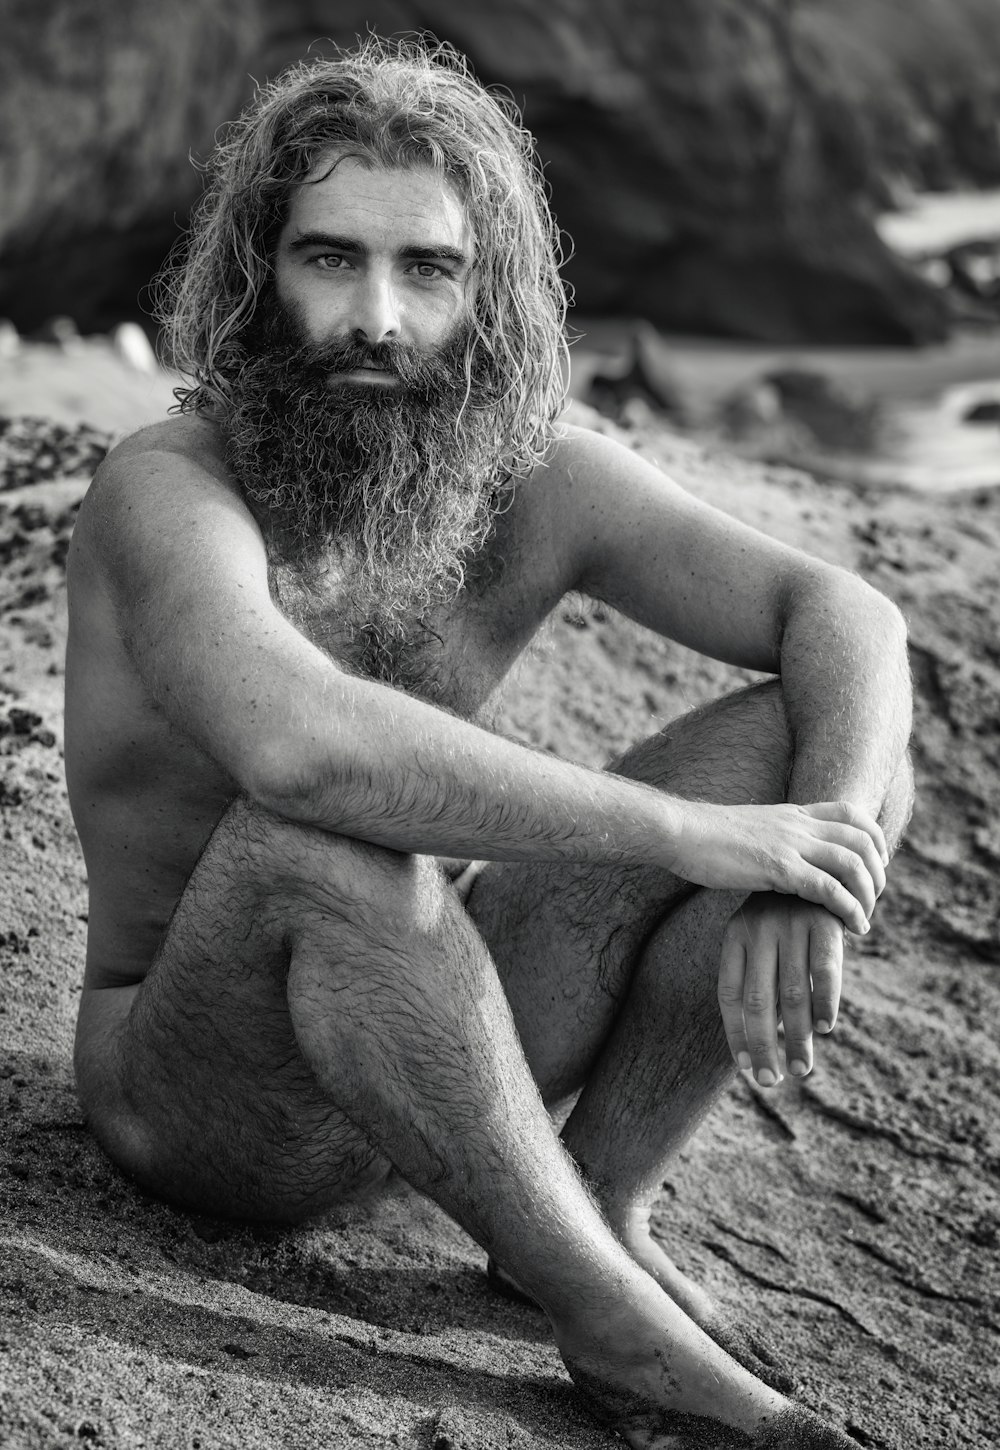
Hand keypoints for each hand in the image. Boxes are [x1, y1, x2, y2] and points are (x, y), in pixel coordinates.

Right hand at [671, 799, 886, 935]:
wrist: (679, 832)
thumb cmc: (705, 838)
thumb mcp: (751, 829)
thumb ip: (775, 839)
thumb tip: (785, 857)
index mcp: (792, 813)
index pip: (851, 813)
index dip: (873, 837)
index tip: (874, 863)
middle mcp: (798, 824)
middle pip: (861, 840)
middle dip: (878, 871)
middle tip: (875, 897)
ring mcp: (790, 844)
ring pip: (852, 864)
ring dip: (869, 894)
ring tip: (866, 917)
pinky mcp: (778, 868)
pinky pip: (828, 889)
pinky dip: (849, 909)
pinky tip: (853, 927)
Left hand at [717, 894, 846, 1085]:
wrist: (819, 859)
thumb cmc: (786, 910)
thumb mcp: (761, 932)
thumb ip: (758, 974)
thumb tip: (759, 1038)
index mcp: (736, 934)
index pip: (729, 994)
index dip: (736, 1033)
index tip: (745, 1066)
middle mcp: (759, 930)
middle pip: (756, 1001)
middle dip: (763, 1046)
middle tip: (770, 1080)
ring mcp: (792, 925)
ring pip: (791, 994)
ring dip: (796, 1037)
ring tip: (800, 1068)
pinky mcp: (825, 922)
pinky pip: (826, 972)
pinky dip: (826, 1003)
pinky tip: (825, 1029)